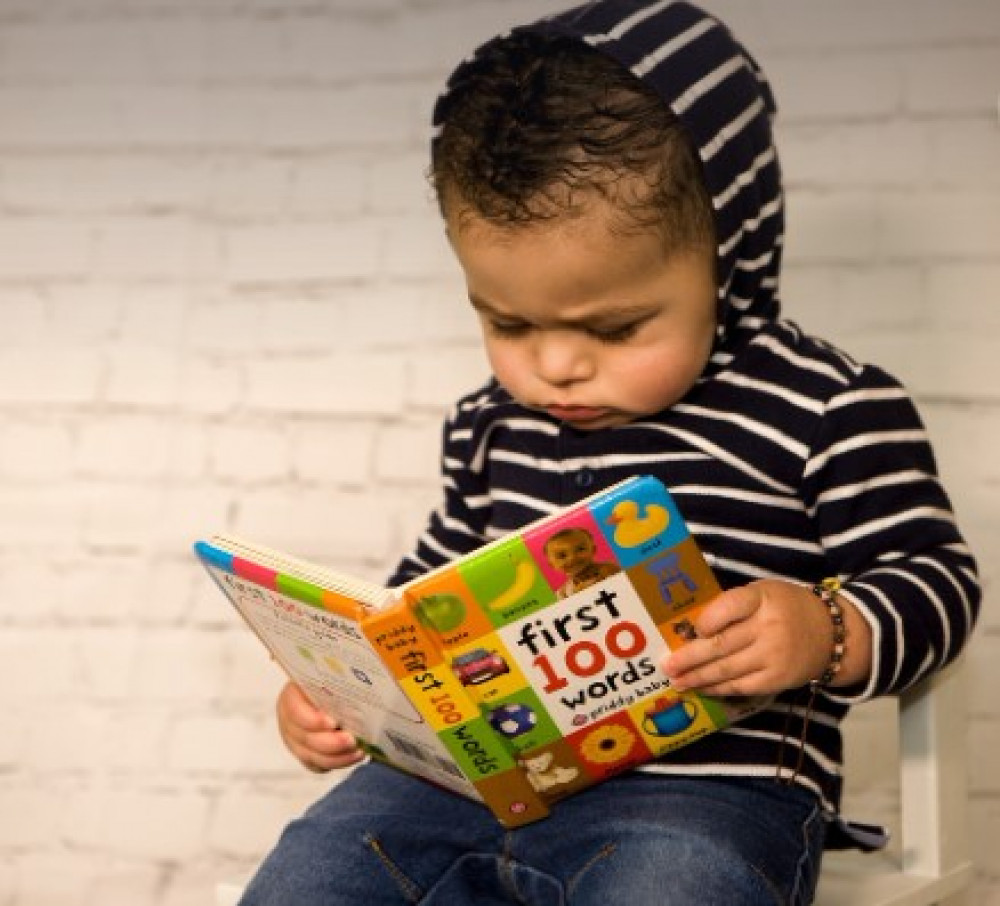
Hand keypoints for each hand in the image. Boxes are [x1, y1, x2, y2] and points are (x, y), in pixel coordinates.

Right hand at [276, 681, 364, 772]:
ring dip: (337, 757)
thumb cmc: (332, 681)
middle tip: (352, 741)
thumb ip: (338, 683)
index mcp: (291, 696)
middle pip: (304, 737)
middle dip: (330, 742)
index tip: (333, 723)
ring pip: (311, 756)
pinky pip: (318, 765)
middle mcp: (289, 720)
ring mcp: (294, 740)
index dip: (312, 720)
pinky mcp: (305, 754)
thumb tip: (358, 679)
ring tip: (358, 751)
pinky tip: (353, 756)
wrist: (330, 692)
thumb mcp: (330, 677)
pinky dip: (336, 763)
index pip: (295, 710)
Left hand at [662, 579, 869, 696]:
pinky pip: (741, 686)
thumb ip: (732, 605)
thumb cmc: (785, 608)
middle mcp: (768, 627)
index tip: (690, 630)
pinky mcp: (777, 680)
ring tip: (676, 681)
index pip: (729, 607)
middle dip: (689, 657)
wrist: (832, 634)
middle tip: (667, 665)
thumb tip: (691, 626)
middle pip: (721, 644)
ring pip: (727, 670)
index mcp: (762, 598)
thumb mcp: (762, 593)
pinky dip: (718, 689)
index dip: (706, 620)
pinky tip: (701, 688)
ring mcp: (773, 656)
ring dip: (698, 677)